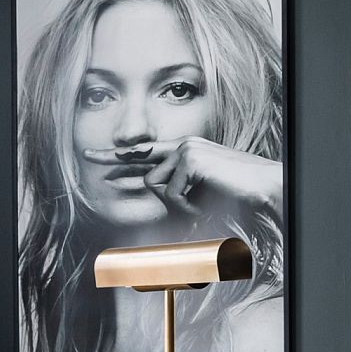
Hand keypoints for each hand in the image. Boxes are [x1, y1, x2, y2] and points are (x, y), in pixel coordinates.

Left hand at [81, 139, 282, 221]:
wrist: (263, 190)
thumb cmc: (234, 196)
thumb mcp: (198, 193)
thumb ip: (173, 190)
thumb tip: (147, 191)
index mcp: (184, 150)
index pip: (145, 153)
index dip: (116, 156)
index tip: (91, 156)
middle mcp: (183, 145)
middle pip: (146, 176)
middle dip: (121, 174)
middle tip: (86, 155)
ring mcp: (186, 149)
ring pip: (158, 187)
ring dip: (179, 205)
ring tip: (204, 202)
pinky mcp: (190, 158)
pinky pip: (172, 194)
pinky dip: (188, 206)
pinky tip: (207, 199)